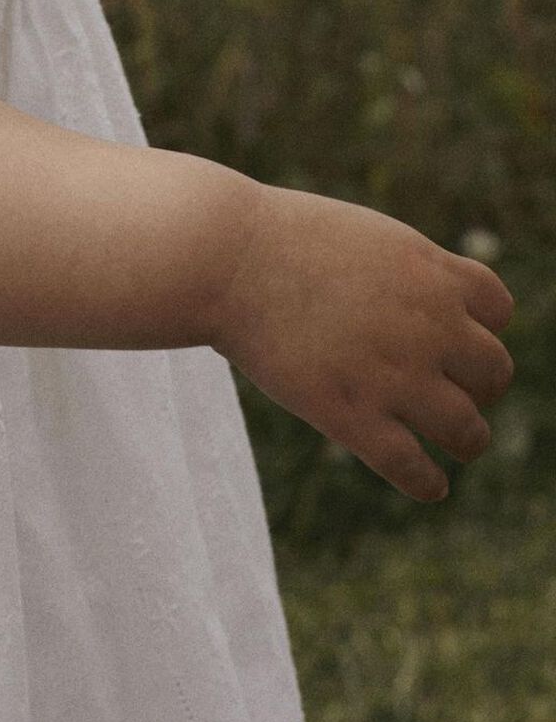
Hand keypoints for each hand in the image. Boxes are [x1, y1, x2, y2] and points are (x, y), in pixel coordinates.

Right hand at [209, 184, 514, 500]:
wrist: (222, 257)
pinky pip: (415, 469)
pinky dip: (428, 483)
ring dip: (465, 438)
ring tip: (453, 444)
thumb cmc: (277, 239)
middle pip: (494, 373)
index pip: (497, 310)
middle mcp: (429, 325)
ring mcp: (395, 375)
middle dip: (476, 384)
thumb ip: (405, 271)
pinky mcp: (354, 417)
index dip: (479, 327)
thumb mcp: (362, 236)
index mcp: (430, 272)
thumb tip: (425, 299)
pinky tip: (429, 485)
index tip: (455, 340)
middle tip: (447, 390)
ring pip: (469, 431)